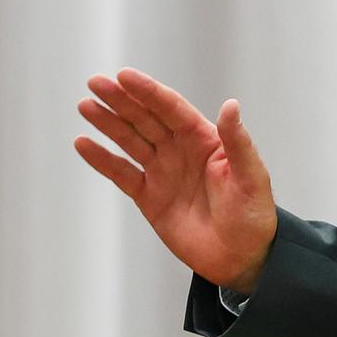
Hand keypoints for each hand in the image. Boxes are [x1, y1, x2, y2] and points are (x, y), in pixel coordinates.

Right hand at [74, 67, 278, 292]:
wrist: (241, 259)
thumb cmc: (253, 215)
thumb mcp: (251, 177)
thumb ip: (238, 142)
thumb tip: (231, 105)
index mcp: (204, 139)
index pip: (170, 108)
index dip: (147, 92)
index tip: (124, 76)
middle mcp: (180, 150)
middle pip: (144, 118)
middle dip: (120, 100)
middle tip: (95, 83)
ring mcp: (163, 172)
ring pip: (129, 140)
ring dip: (107, 123)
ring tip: (85, 106)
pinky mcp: (150, 197)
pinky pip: (122, 174)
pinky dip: (102, 160)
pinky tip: (83, 144)